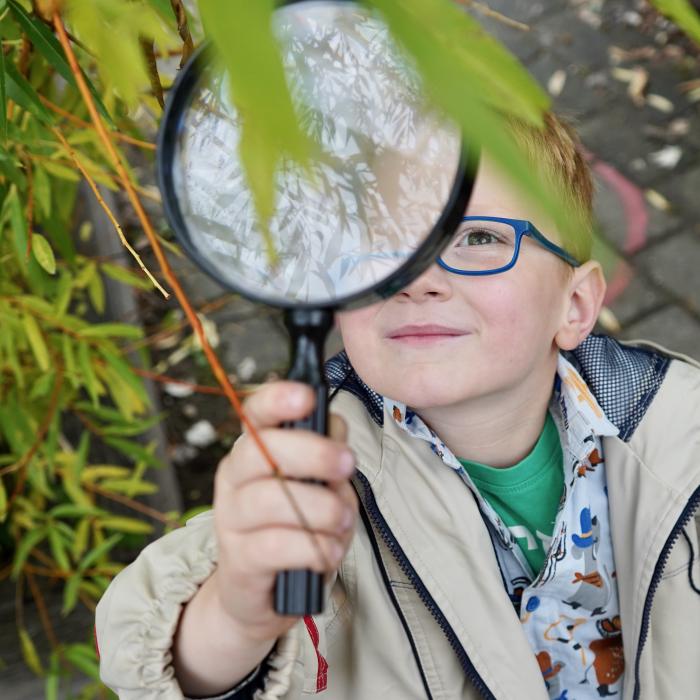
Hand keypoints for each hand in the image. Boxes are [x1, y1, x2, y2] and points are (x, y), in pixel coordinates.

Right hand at [211, 380, 356, 644]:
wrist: (263, 594)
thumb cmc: (298, 528)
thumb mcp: (320, 486)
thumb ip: (328, 455)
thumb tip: (336, 428)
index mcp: (253, 450)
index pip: (255, 414)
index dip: (278, 400)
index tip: (307, 396)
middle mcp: (234, 478)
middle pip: (261, 450)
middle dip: (313, 453)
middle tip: (348, 465)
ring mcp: (230, 519)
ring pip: (271, 499)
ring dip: (321, 508)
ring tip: (343, 520)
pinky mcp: (239, 561)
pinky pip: (276, 545)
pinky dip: (313, 547)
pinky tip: (331, 551)